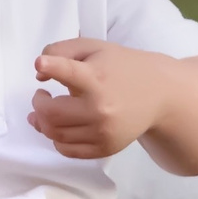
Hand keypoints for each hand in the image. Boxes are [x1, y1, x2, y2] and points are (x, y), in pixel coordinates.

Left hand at [29, 38, 166, 159]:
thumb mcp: (94, 48)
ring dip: (42, 122)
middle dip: (38, 103)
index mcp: (98, 78)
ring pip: (56, 134)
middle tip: (41, 95)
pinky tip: (59, 127)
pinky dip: (56, 139)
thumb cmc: (122, 67)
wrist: (159, 95)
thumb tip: (40, 72)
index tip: (40, 65)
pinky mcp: (105, 148)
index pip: (69, 72)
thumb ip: (61, 51)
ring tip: (45, 111)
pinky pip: (68, 150)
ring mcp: (103, 132)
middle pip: (52, 114)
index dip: (52, 67)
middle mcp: (100, 108)